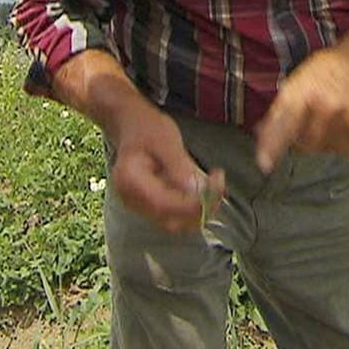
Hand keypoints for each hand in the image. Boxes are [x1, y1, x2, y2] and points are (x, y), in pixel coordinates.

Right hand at [106, 101, 216, 233]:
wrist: (132, 125)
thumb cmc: (146, 128)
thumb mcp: (165, 140)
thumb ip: (180, 167)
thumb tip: (198, 190)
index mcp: (130, 182)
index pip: (164, 205)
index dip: (194, 202)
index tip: (216, 183)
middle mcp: (131, 200)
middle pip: (171, 221)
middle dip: (200, 209)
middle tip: (219, 184)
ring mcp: (140, 207)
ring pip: (176, 222)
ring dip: (200, 209)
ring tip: (215, 184)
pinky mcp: (151, 207)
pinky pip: (176, 215)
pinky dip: (194, 206)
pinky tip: (205, 188)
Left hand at [254, 40, 348, 173]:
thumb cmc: (323, 71)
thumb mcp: (295, 82)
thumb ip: (278, 110)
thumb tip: (260, 136)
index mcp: (305, 93)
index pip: (284, 126)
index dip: (272, 147)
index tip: (264, 165)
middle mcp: (328, 107)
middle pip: (304, 144)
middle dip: (299, 139)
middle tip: (305, 122)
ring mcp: (348, 119)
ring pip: (322, 149)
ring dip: (318, 142)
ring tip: (323, 121)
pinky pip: (342, 150)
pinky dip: (336, 143)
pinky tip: (338, 125)